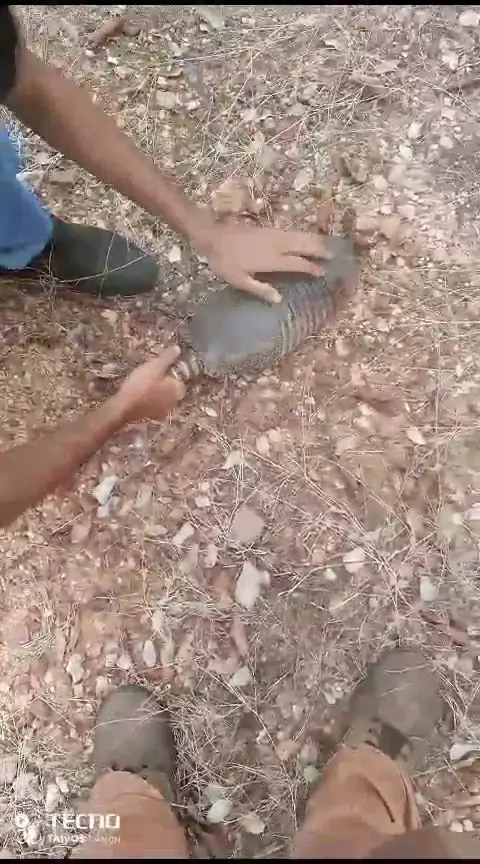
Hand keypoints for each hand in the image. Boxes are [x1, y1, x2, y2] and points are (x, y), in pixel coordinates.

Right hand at [114, 346, 184, 422]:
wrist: (124, 406)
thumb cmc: (141, 384)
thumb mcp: (155, 366)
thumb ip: (167, 358)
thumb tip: (178, 349)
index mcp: (177, 389)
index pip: (177, 378)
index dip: (165, 372)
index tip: (154, 369)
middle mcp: (174, 402)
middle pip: (169, 389)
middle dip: (160, 383)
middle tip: (146, 376)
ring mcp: (162, 412)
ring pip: (160, 398)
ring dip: (153, 392)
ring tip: (140, 385)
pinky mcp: (150, 417)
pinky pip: (151, 405)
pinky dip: (146, 401)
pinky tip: (136, 396)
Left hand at [196, 222, 330, 302]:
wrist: (213, 235)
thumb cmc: (224, 261)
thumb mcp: (239, 280)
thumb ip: (260, 289)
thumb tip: (279, 299)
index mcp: (272, 260)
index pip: (299, 264)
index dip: (312, 268)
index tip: (323, 273)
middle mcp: (278, 245)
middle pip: (305, 246)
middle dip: (320, 251)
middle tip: (335, 255)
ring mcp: (275, 234)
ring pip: (301, 236)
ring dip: (315, 240)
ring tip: (328, 245)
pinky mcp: (270, 229)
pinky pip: (293, 232)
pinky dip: (304, 235)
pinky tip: (307, 238)